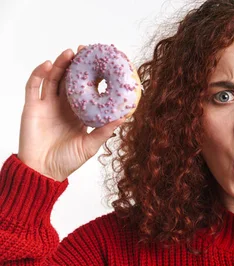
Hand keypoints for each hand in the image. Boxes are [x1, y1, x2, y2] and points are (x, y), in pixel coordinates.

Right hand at [18, 45, 124, 181]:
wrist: (43, 171)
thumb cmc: (67, 161)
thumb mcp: (91, 144)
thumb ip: (105, 130)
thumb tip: (124, 117)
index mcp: (79, 113)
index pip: (86, 89)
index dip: (93, 75)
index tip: (103, 63)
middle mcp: (63, 105)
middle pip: (69, 79)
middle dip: (76, 64)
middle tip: (85, 50)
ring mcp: (47, 104)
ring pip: (53, 78)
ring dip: (60, 64)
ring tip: (69, 52)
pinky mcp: (32, 107)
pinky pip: (33, 86)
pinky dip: (39, 73)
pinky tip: (48, 64)